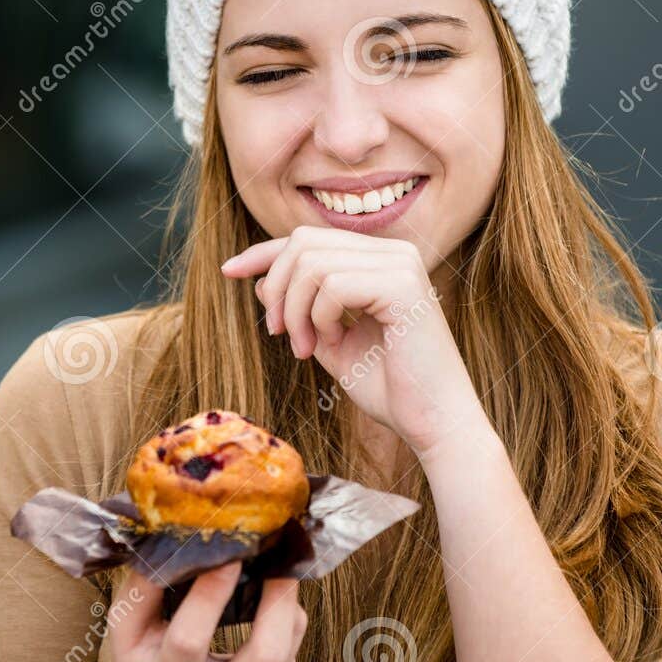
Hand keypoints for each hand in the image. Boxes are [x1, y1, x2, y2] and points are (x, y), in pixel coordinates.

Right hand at [97, 562, 305, 661]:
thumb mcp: (127, 632)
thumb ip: (144, 587)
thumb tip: (174, 536)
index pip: (191, 639)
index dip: (210, 591)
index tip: (229, 549)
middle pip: (266, 655)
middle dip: (278, 597)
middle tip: (277, 553)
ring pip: (288, 648)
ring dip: (286, 600)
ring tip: (275, 562)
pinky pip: (293, 648)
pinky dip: (285, 615)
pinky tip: (270, 594)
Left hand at [220, 226, 483, 454]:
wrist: (433, 422)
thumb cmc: (389, 387)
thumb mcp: (329, 341)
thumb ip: (299, 309)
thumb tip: (260, 279)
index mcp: (381, 259)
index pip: (310, 238)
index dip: (264, 252)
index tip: (228, 271)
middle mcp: (394, 252)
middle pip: (303, 243)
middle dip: (278, 290)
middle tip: (280, 335)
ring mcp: (401, 263)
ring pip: (312, 262)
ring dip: (295, 310)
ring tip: (306, 348)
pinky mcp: (403, 284)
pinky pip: (331, 284)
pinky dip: (318, 317)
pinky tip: (332, 342)